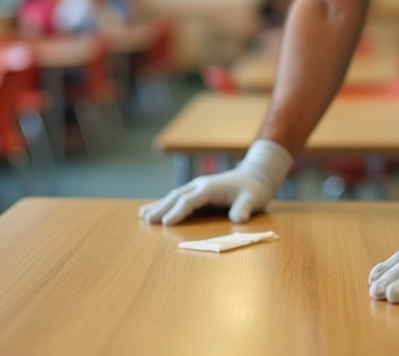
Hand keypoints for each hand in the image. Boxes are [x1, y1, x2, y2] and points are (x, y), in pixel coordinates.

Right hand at [140, 140, 292, 225]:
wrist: (256, 175)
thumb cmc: (254, 189)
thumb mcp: (253, 199)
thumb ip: (244, 208)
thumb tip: (239, 219)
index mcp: (210, 188)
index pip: (190, 200)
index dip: (178, 212)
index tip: (166, 223)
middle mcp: (200, 185)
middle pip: (177, 197)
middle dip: (161, 208)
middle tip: (146, 220)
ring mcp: (197, 187)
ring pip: (174, 196)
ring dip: (159, 205)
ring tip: (142, 215)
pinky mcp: (198, 191)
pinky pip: (178, 197)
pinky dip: (165, 203)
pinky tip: (153, 209)